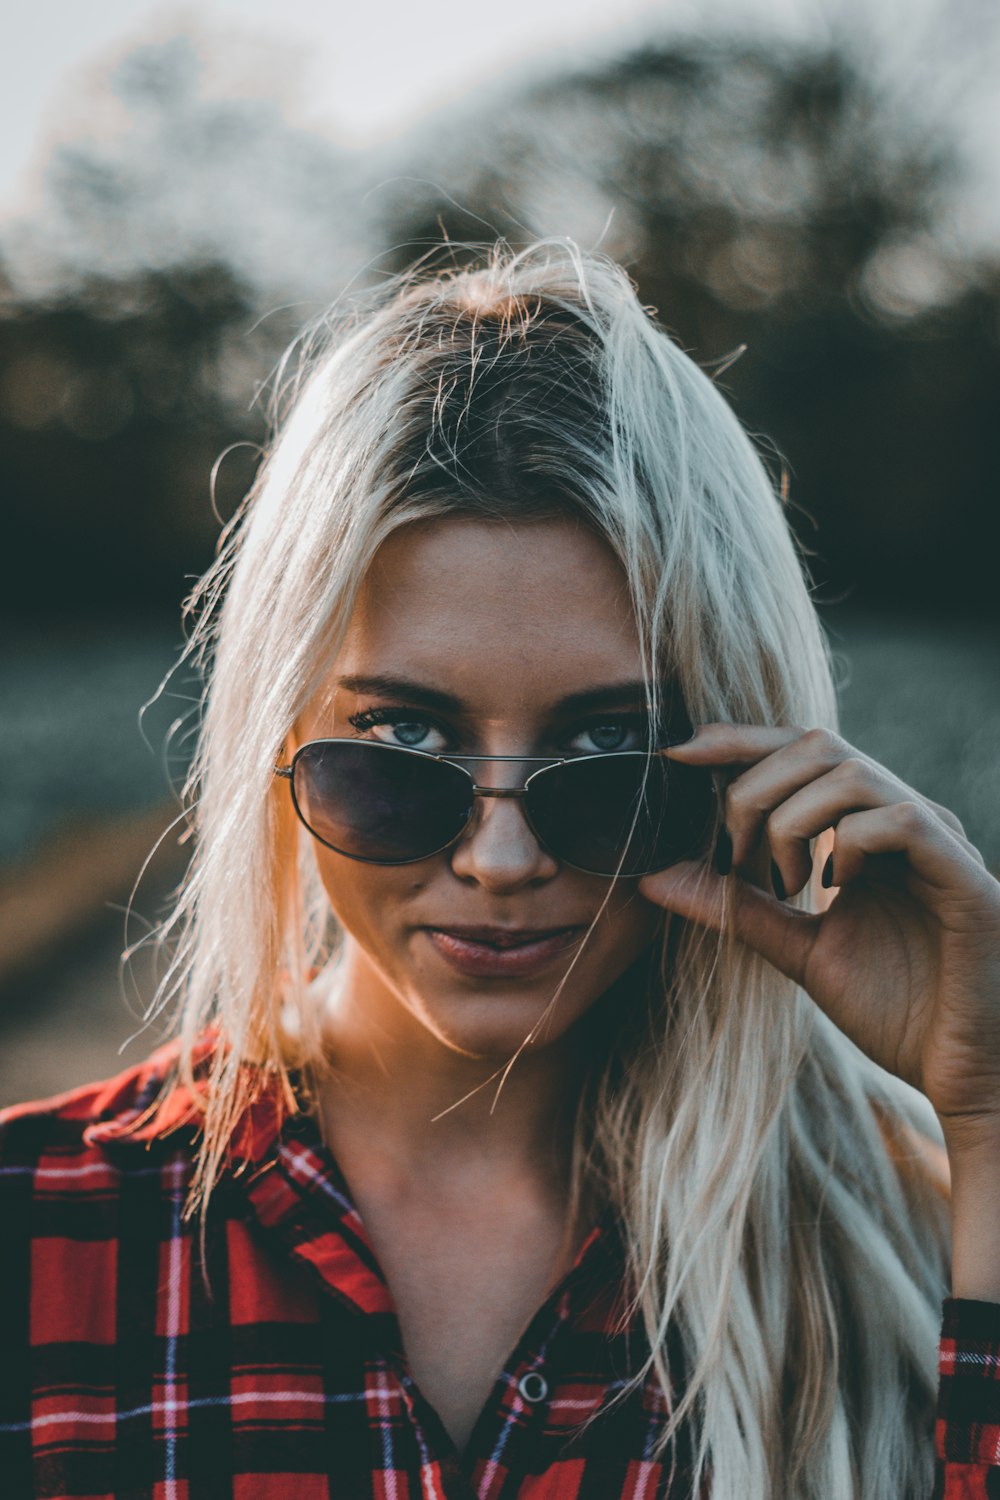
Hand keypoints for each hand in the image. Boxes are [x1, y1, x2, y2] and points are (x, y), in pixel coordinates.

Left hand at [638, 724, 999, 1158]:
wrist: (966, 1072)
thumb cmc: (900, 1010)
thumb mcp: (800, 950)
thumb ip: (735, 908)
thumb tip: (653, 877)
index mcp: (865, 828)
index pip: (799, 752)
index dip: (739, 739)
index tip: (679, 752)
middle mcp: (903, 819)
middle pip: (818, 744)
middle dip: (754, 784)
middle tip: (735, 853)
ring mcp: (937, 842)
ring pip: (853, 772)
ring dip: (793, 817)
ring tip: (784, 879)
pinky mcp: (963, 878)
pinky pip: (902, 821)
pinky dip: (850, 842)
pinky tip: (834, 884)